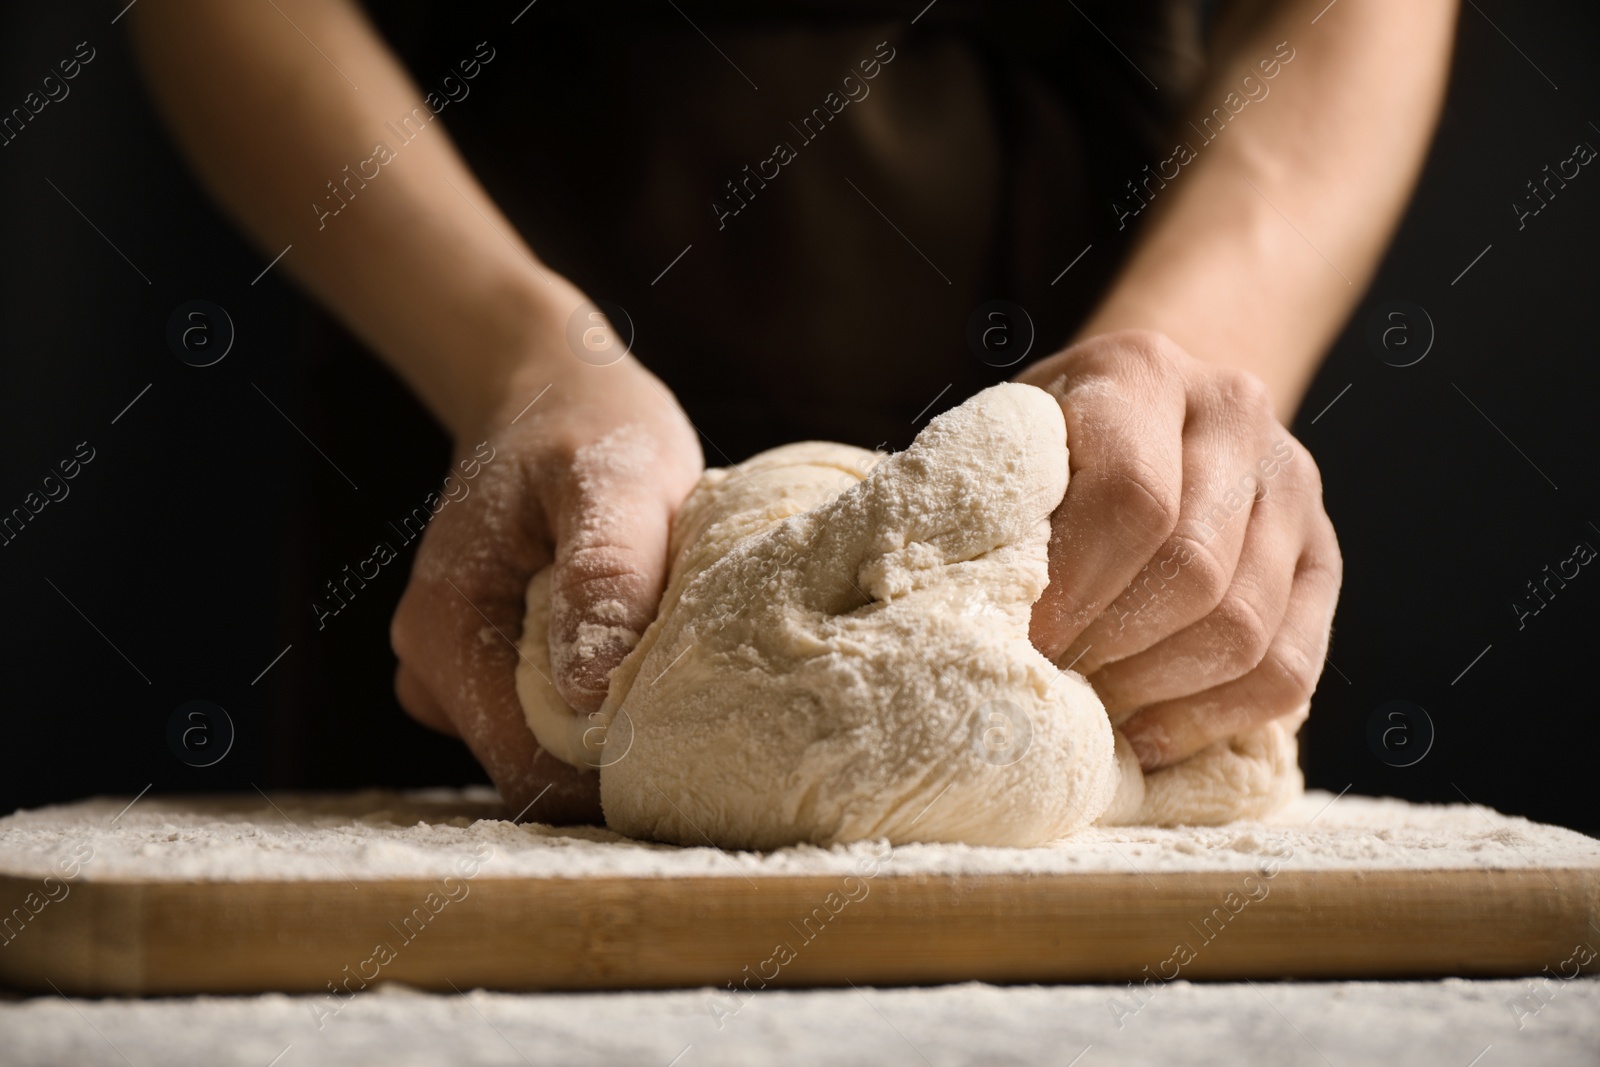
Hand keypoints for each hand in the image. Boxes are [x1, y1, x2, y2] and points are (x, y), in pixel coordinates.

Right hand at [389, 309, 703, 820]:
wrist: (551, 388)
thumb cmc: (590, 424)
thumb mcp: (614, 480)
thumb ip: (605, 574)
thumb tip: (590, 693)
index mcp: (446, 631)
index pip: (527, 766)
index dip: (612, 778)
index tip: (694, 753)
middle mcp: (433, 667)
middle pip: (536, 770)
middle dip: (618, 756)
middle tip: (702, 701)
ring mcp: (457, 671)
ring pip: (546, 751)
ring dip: (614, 726)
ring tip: (673, 658)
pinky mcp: (489, 667)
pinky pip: (550, 720)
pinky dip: (604, 701)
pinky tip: (640, 648)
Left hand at [1016, 330, 1340, 770]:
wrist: (1146, 412)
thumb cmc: (1051, 444)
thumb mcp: (1010, 444)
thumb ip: (990, 503)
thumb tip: (963, 611)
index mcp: (1140, 372)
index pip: (1131, 497)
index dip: (1076, 587)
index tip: (1025, 639)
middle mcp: (1234, 414)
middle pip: (1193, 569)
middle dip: (1112, 646)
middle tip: (1053, 680)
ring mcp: (1291, 485)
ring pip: (1244, 628)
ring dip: (1157, 688)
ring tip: (1092, 705)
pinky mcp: (1322, 556)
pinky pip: (1288, 668)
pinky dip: (1214, 718)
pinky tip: (1147, 732)